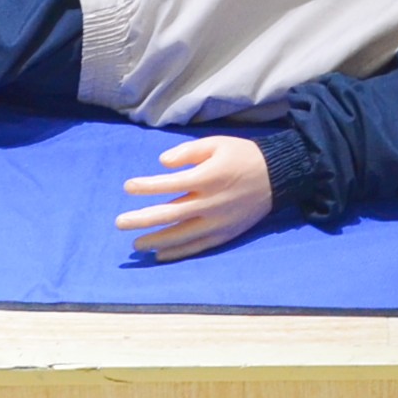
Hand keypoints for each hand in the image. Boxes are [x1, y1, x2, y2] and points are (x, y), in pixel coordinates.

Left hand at [116, 135, 272, 261]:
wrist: (277, 177)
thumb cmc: (243, 156)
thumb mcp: (216, 144)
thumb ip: (188, 152)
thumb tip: (162, 164)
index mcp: (207, 177)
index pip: (169, 184)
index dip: (146, 186)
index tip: (128, 187)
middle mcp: (210, 203)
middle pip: (169, 214)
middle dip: (142, 219)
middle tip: (119, 223)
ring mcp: (217, 222)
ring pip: (180, 235)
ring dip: (156, 240)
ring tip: (136, 244)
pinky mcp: (224, 234)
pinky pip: (197, 247)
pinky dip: (177, 252)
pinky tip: (160, 254)